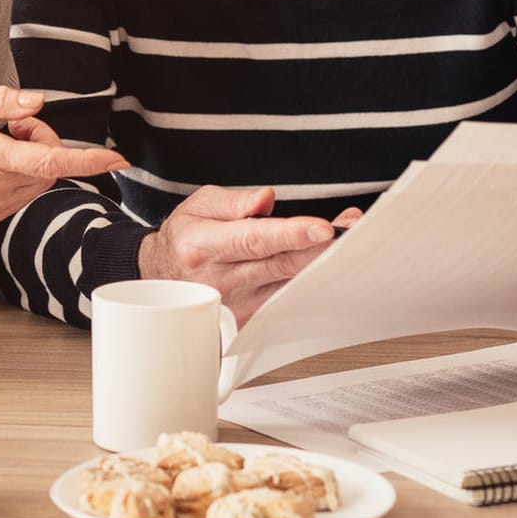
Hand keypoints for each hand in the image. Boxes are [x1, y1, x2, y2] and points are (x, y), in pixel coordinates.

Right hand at [0, 86, 127, 226]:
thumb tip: (37, 101)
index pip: (50, 162)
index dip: (89, 161)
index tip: (118, 159)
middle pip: (50, 167)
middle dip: (42, 140)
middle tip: (9, 124)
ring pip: (41, 182)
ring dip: (33, 159)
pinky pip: (24, 194)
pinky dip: (21, 175)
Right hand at [138, 186, 358, 323]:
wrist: (164, 278)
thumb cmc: (185, 239)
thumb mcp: (199, 205)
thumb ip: (234, 201)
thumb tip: (265, 199)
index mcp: (203, 246)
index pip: (253, 239)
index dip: (291, 234)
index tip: (322, 227)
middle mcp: (220, 279)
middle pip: (281, 264)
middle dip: (320, 246)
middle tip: (352, 231)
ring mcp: (237, 304)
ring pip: (290, 284)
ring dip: (323, 263)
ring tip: (350, 239)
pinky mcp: (250, 319)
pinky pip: (289, 300)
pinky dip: (313, 282)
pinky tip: (330, 265)